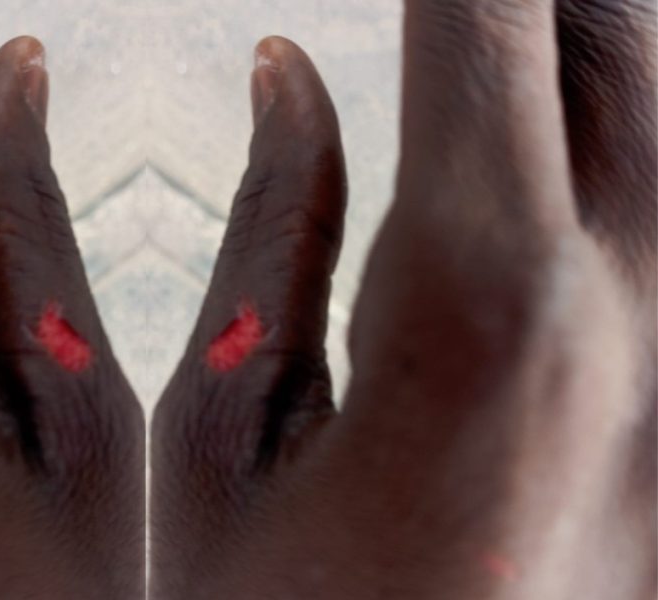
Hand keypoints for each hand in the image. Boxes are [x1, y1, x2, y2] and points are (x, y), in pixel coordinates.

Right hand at [152, 4, 655, 596]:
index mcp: (482, 308)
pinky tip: (555, 167)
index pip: (486, 18)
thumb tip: (284, 71)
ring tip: (491, 55)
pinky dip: (618, 154)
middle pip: (620, 37)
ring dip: (584, 51)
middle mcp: (644, 324)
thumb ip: (266, 228)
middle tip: (447, 2)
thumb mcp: (222, 436)